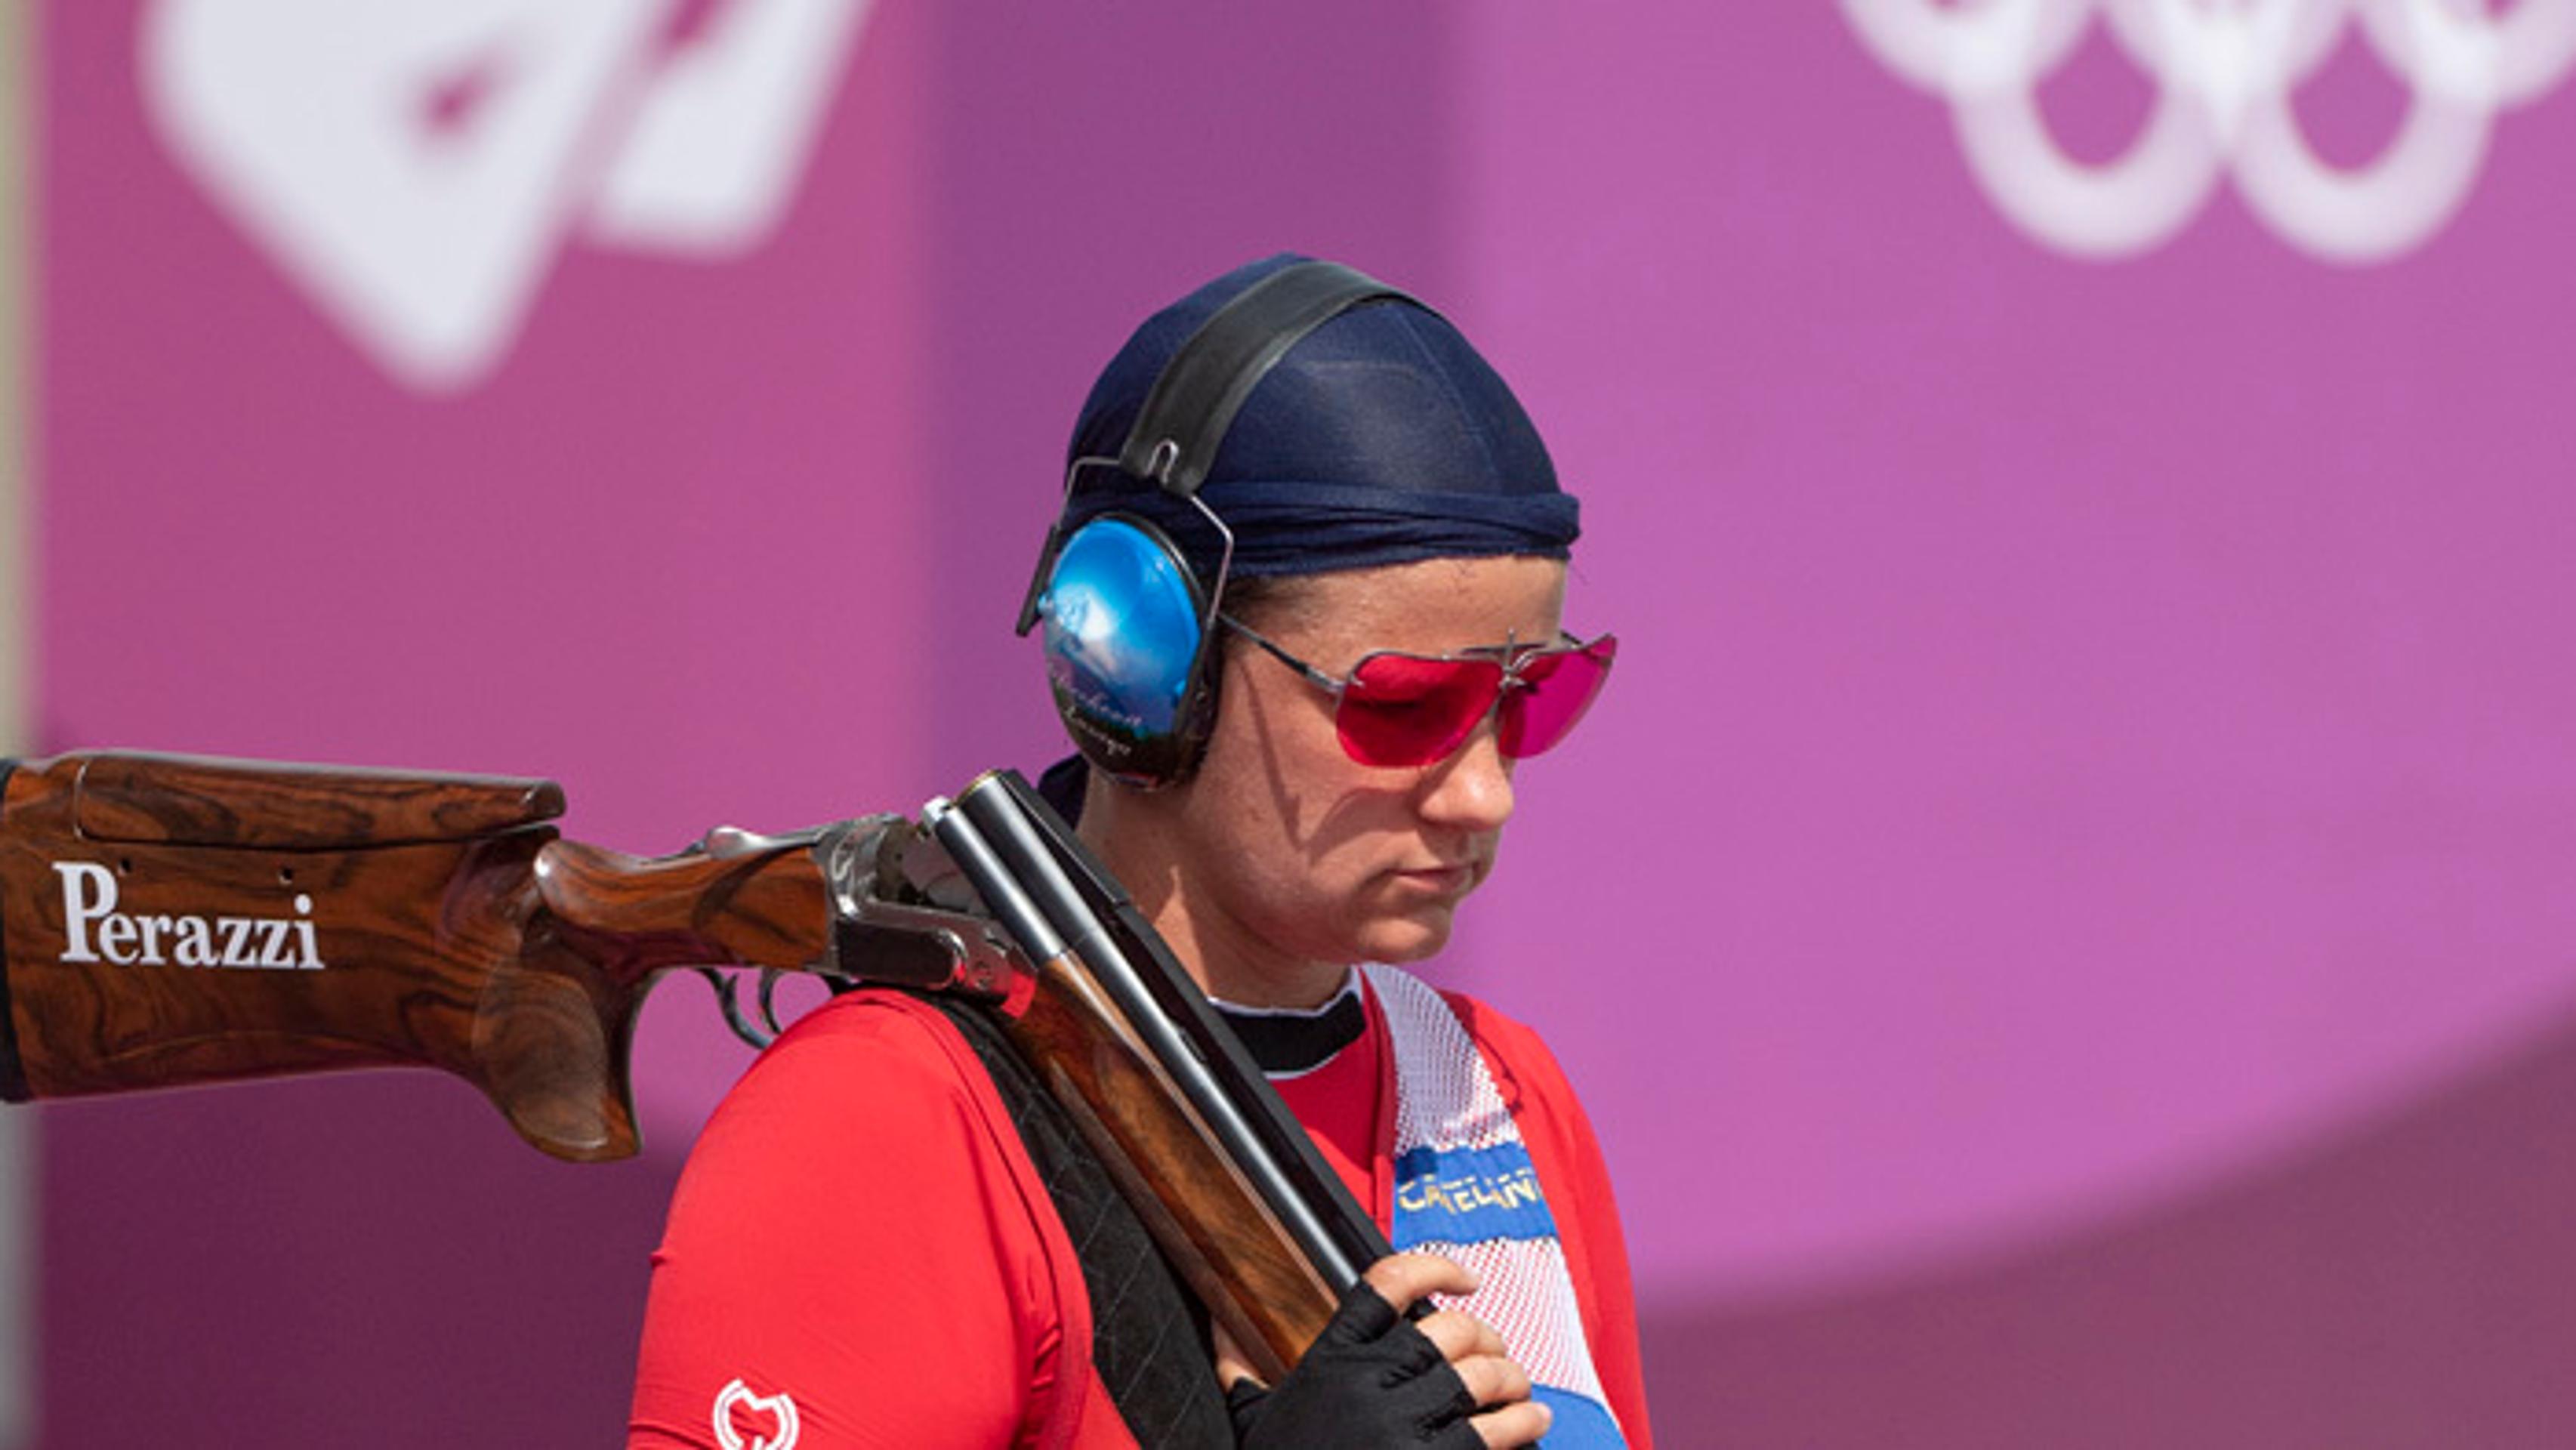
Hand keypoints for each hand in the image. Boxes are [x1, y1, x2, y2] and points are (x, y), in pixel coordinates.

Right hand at [1221, 1252, 1550, 1447]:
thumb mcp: (1248, 1418)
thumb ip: (1237, 1368)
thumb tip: (1214, 1322)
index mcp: (1327, 1361)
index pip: (1385, 1284)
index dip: (1435, 1268)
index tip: (1467, 1279)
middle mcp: (1365, 1385)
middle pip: (1451, 1331)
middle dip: (1488, 1337)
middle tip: (1500, 1354)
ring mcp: (1399, 1429)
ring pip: (1481, 1378)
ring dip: (1514, 1381)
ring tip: (1526, 1393)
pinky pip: (1492, 1435)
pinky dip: (1522, 1426)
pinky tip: (1533, 1425)